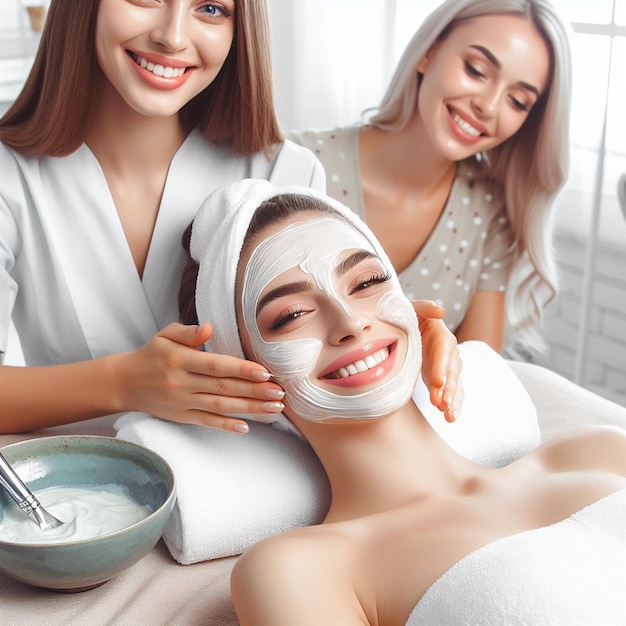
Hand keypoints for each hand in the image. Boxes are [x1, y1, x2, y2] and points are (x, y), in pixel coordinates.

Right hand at [118, 323, 284, 432]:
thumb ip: (189, 332)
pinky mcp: (182, 417)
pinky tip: (246, 427)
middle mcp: (182, 382)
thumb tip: (209, 327)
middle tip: (280, 392)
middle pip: (224, 387)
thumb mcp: (165, 335)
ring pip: (220, 406)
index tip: (265, 372)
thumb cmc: (151, 354)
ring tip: (274, 408)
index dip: (241, 369)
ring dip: (249, 408)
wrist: (124, 383)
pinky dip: (226, 426)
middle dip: (254, 391)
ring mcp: (182, 402)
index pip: (216, 365)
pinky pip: (207, 422)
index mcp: (180, 359)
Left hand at [412, 300, 462, 422]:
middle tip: (442, 403)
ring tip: (448, 415)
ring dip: (452, 400)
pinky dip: (453, 405)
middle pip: (452, 371)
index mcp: (441, 335)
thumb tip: (440, 311)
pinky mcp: (445, 380)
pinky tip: (450, 417)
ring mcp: (448, 368)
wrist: (406, 328)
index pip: (444, 351)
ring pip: (454, 385)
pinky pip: (452, 393)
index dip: (442, 366)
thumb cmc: (407, 316)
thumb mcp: (413, 308)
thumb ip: (424, 307)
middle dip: (448, 388)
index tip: (438, 381)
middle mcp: (449, 353)